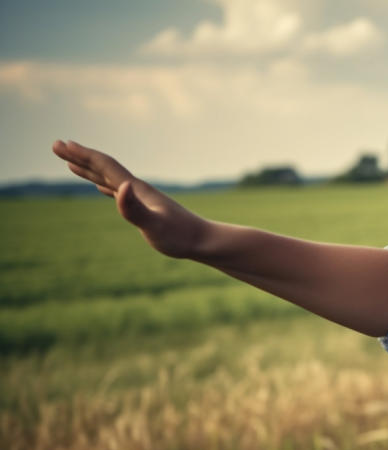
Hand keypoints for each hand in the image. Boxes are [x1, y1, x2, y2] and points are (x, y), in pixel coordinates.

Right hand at [52, 140, 207, 257]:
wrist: (204, 241)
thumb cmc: (180, 236)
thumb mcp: (153, 225)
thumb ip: (135, 208)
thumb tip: (119, 188)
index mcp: (136, 189)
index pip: (105, 166)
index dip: (83, 155)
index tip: (61, 144)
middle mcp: (138, 189)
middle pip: (104, 168)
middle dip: (80, 157)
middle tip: (57, 145)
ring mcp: (143, 198)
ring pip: (110, 179)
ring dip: (90, 170)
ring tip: (73, 164)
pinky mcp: (148, 209)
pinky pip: (120, 193)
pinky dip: (107, 187)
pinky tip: (105, 188)